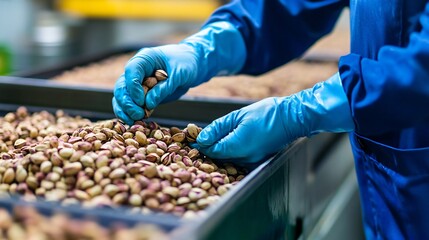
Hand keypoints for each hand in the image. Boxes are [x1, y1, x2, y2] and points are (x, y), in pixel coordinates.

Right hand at [112, 21, 245, 124]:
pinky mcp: (142, 94)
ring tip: (134, 120)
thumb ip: (164, 88)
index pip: (132, 71)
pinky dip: (128, 113)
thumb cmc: (187, 64)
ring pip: (122, 96)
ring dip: (125, 110)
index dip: (133, 87)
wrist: (193, 66)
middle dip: (127, 102)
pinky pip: (129, 104)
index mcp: (145, 59)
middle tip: (138, 114)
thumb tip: (148, 103)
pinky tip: (132, 122)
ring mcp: (137, 82)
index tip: (141, 101)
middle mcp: (137, 70)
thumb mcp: (180, 74)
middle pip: (122, 86)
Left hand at [195, 74, 354, 162]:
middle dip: (210, 148)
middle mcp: (245, 158)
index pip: (212, 150)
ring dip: (220, 151)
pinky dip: (232, 152)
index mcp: (238, 145)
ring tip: (216, 138)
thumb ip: (218, 127)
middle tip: (201, 138)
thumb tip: (202, 138)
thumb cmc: (268, 113)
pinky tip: (230, 141)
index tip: (193, 140)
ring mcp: (253, 161)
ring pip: (228, 160)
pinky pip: (239, 159)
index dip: (201, 146)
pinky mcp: (258, 161)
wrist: (292, 118)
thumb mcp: (239, 115)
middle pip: (219, 158)